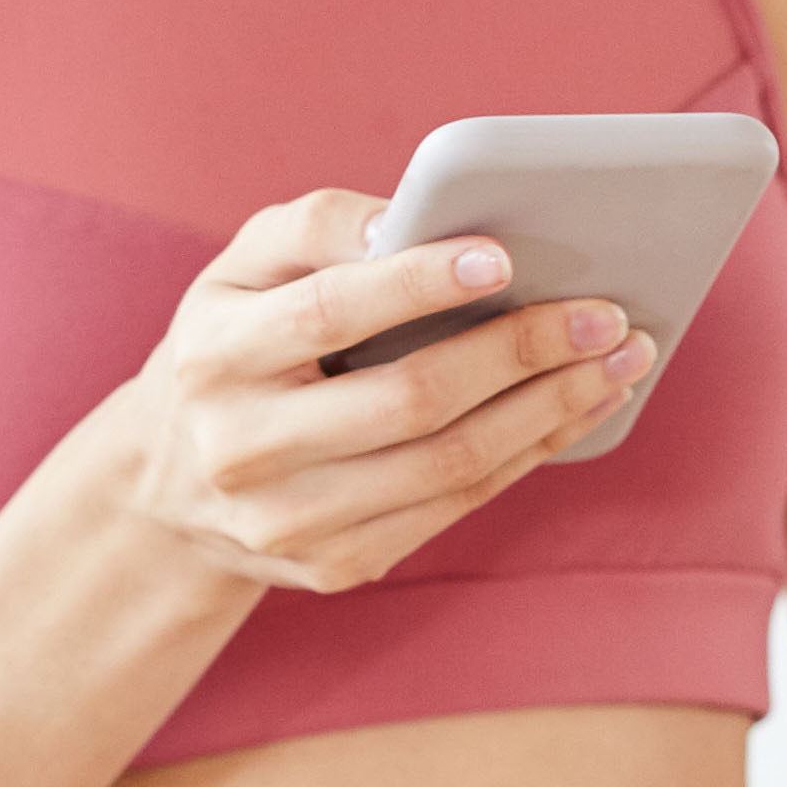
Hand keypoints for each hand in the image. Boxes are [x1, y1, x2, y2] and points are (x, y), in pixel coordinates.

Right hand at [71, 187, 650, 595]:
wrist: (167, 484)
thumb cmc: (233, 344)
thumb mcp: (239, 270)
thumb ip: (317, 229)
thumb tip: (414, 220)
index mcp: (214, 355)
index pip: (329, 313)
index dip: (419, 285)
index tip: (504, 256)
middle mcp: (243, 447)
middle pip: (408, 400)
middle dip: (520, 353)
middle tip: (606, 314)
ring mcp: (290, 521)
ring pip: (448, 465)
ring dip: (549, 411)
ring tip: (619, 362)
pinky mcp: (335, 565)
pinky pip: (455, 507)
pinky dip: (528, 455)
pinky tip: (577, 411)